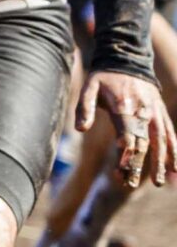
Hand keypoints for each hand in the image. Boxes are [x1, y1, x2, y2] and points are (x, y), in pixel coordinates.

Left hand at [78, 68, 176, 189]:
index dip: (126, 150)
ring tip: (158, 183)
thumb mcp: (89, 87)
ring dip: (160, 162)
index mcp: (124, 105)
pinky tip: (176, 169)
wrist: (128, 62)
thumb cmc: (105, 78)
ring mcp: (155, 114)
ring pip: (161, 141)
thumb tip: (80, 129)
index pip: (127, 132)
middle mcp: (143, 111)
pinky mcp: (161, 116)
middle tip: (127, 184)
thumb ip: (84, 108)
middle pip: (143, 142)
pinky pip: (170, 135)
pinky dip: (175, 151)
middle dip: (136, 163)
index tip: (121, 168)